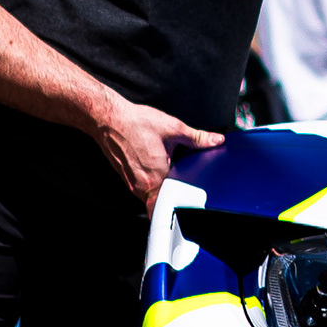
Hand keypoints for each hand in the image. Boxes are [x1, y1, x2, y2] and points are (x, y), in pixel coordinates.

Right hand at [92, 96, 225, 207]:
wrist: (109, 119)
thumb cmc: (137, 123)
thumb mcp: (173, 128)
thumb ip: (197, 138)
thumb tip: (217, 141)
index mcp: (156, 177)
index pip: (170, 205)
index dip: (181, 207)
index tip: (190, 205)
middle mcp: (142, 185)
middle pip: (161, 203)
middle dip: (173, 199)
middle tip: (184, 191)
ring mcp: (132, 183)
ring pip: (151, 196)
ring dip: (162, 191)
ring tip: (171, 178)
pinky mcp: (126, 178)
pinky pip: (142, 188)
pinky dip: (152, 183)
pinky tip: (157, 169)